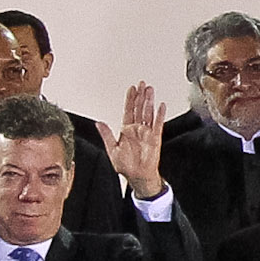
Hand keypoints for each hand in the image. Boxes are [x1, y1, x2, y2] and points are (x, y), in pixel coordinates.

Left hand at [102, 82, 167, 198]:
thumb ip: (107, 135)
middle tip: (142, 84)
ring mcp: (146, 133)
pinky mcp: (155, 138)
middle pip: (139, 108)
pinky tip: (161, 106)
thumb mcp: (112, 150)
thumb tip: (99, 123)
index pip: (128, 110)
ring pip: (148, 113)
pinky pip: (158, 124)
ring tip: (150, 91)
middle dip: (141, 96)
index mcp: (126, 131)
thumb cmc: (126, 166)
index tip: (132, 88)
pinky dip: (160, 115)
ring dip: (149, 102)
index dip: (130, 99)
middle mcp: (137, 129)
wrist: (138, 176)